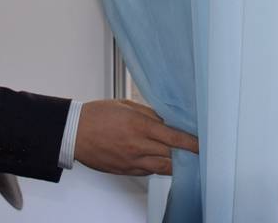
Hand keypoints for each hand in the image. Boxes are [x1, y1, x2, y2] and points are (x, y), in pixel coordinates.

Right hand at [74, 99, 197, 175]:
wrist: (74, 132)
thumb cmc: (97, 114)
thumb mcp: (124, 105)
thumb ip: (147, 113)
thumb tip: (166, 121)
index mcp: (138, 125)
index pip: (173, 137)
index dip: (191, 143)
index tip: (202, 144)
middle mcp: (138, 145)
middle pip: (171, 154)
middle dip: (186, 153)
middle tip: (197, 151)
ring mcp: (132, 161)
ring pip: (163, 167)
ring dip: (175, 163)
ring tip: (183, 158)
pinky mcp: (126, 170)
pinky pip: (149, 171)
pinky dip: (158, 166)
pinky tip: (161, 160)